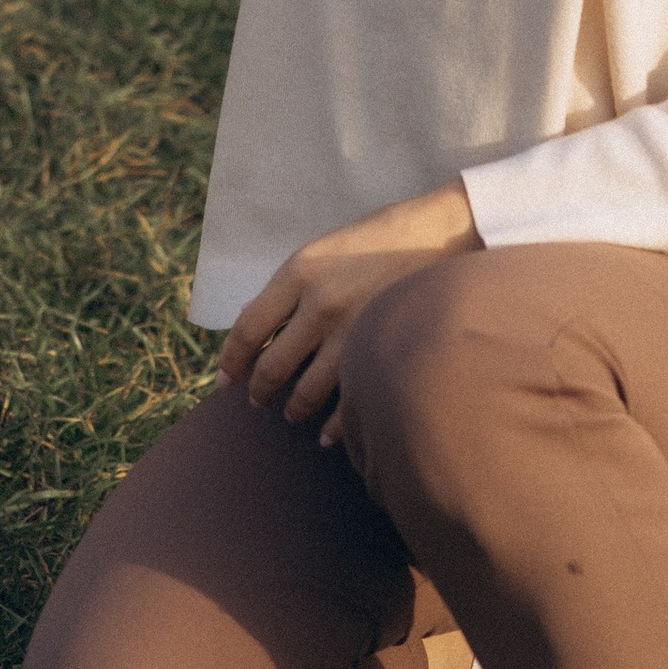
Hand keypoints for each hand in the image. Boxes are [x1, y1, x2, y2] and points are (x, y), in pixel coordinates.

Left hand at [216, 180, 478, 442]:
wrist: (442, 233)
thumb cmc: (378, 238)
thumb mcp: (321, 250)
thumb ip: (288, 288)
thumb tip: (252, 326)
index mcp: (299, 271)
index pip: (248, 328)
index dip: (231, 361)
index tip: (224, 381)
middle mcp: (320, 303)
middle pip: (273, 365)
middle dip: (261, 390)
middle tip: (258, 401)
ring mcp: (354, 330)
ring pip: (307, 390)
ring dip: (294, 408)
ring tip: (293, 413)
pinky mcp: (383, 350)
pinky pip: (348, 403)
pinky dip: (333, 427)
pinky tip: (326, 435)